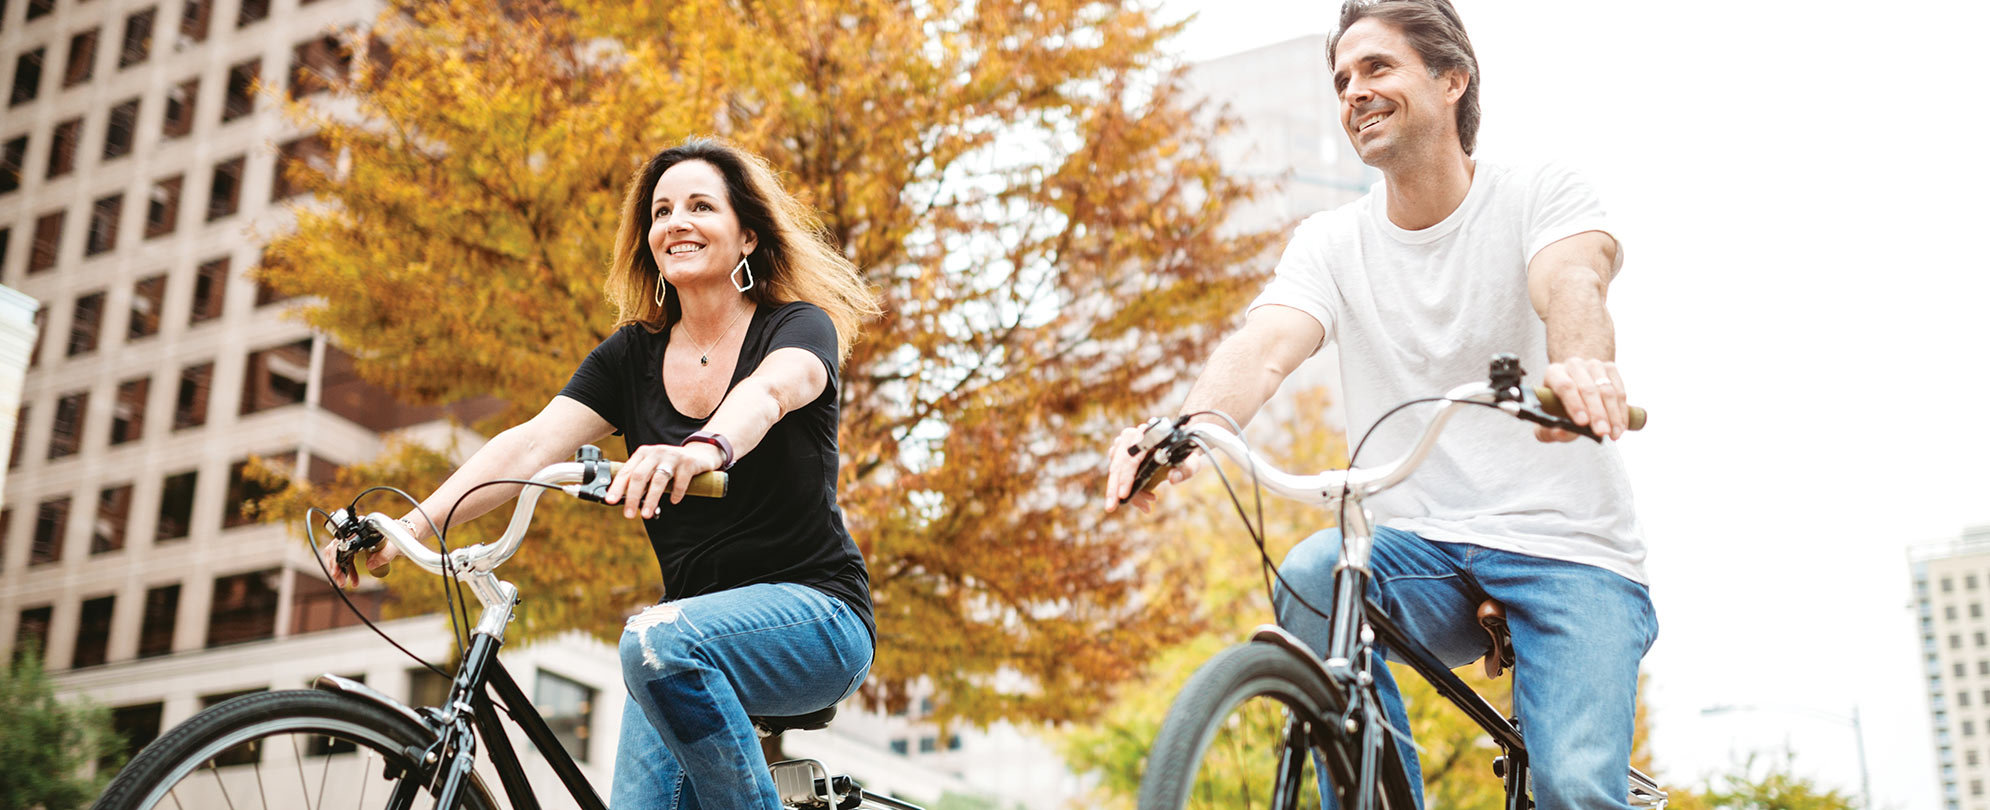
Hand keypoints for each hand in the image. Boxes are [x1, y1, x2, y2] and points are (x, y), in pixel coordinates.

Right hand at [319, 519, 405, 588]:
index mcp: (361, 529)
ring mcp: (353, 540)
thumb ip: (384, 555)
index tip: (336, 571)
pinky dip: (346, 571)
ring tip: (342, 583)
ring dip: (339, 571)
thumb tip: (369, 565)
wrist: (404, 535)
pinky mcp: (355, 547)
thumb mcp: (394, 546)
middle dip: (335, 567)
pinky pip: (346, 559)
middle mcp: (354, 533)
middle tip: (339, 582)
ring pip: (338, 555)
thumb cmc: (400, 537)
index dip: (336, 558)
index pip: (341, 543)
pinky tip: (353, 581)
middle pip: (335, 550)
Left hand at [606, 442, 725, 517]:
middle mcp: (656, 452)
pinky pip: (680, 481)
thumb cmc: (671, 465)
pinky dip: (676, 493)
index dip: (617, 487)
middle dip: (632, 497)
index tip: (610, 501)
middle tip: (628, 514)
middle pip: (639, 476)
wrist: (700, 454)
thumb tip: (624, 499)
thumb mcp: (653, 467)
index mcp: (643, 453)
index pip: (626, 471)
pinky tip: (674, 501)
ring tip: (647, 514)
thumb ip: (641, 478)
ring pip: (658, 480)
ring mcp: (672, 456)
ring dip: (651, 499)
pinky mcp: (688, 463)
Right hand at [1103, 423, 1201, 513]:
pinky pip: (1118, 474)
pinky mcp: (1121, 454)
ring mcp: (1124, 444)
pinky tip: (1144, 499)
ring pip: (1115, 470)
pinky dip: (1127, 489)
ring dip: (1122, 491)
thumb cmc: (1185, 455)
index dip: (1126, 476)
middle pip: (1117, 464)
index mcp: (1148, 434)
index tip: (1124, 495)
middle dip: (1114, 488)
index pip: (1131, 456)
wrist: (1180, 447)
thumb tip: (1172, 479)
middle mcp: (1132, 436)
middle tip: (1112, 507)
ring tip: (1144, 505)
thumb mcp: (1191, 462)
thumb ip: (1186, 469)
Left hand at [1538, 358, 1626, 442]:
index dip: (1575, 404)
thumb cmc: (1557, 410)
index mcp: (1554, 373)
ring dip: (1613, 414)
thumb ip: (1550, 430)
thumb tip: (1560, 433)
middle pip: (1588, 388)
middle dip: (1597, 413)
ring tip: (1614, 435)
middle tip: (1602, 432)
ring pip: (1607, 390)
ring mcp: (1594, 365)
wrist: (1573, 389)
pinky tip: (1621, 427)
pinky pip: (1620, 391)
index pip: (1565, 386)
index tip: (1583, 423)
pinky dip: (1622, 411)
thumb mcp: (1549, 422)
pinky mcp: (1610, 368)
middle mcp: (1573, 365)